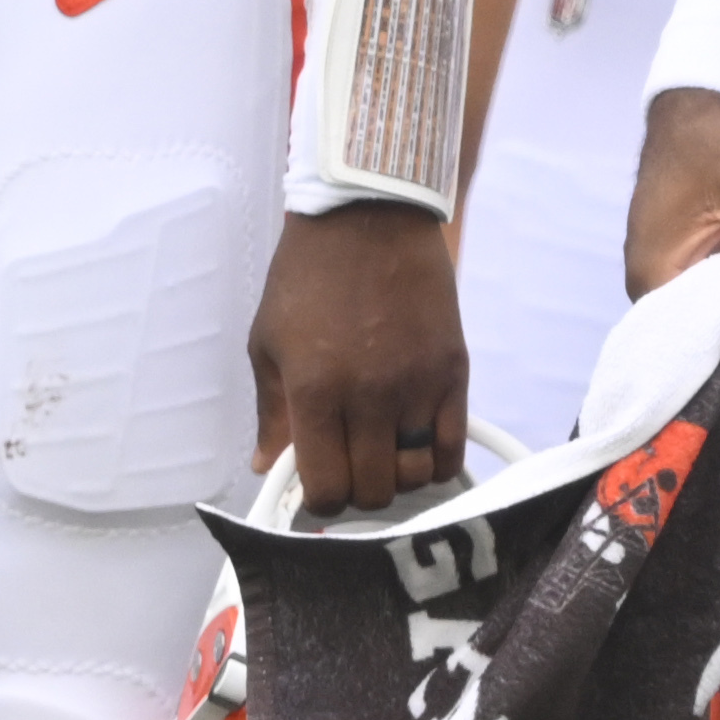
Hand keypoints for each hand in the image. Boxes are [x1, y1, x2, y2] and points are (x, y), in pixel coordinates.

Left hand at [253, 204, 468, 518]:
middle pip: (373, 492)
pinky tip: (418, 446)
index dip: (320, 503)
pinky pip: (453, 447)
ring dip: (397, 477)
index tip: (318, 490)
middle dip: (358, 494)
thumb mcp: (269, 342)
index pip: (326, 488)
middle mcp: (369, 396)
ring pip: (415, 475)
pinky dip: (435, 462)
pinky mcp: (453, 371)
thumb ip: (273, 413)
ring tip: (385, 454)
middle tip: (351, 470)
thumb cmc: (310, 275)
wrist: (369, 216)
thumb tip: (266, 467)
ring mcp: (417, 385)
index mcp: (315, 391)